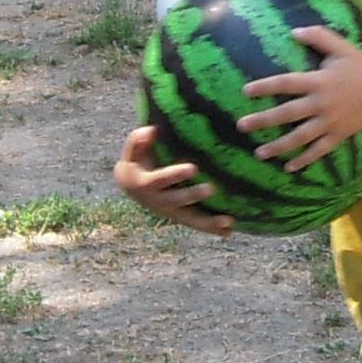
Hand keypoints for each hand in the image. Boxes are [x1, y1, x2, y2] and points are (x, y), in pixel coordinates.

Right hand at [115, 123, 234, 233]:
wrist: (132, 185)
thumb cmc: (136, 161)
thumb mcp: (132, 150)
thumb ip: (138, 140)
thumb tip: (152, 131)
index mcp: (145, 183)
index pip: (161, 179)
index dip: (175, 175)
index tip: (193, 168)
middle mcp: (158, 201)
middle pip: (177, 201)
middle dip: (193, 196)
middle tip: (212, 189)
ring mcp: (170, 212)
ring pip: (189, 219)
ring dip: (208, 222)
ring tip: (228, 221)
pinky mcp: (179, 217)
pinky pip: (196, 224)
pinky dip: (211, 229)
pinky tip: (229, 232)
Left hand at [241, 24, 361, 168]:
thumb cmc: (360, 67)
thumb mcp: (341, 47)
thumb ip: (318, 36)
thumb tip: (293, 31)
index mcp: (319, 81)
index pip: (287, 83)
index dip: (265, 87)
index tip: (245, 92)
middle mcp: (321, 103)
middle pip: (288, 113)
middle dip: (263, 120)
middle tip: (241, 126)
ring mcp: (330, 122)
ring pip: (300, 137)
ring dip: (279, 146)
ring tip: (259, 153)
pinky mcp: (338, 135)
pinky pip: (319, 150)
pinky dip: (304, 160)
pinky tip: (288, 167)